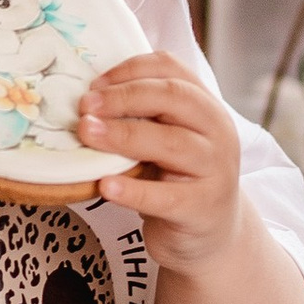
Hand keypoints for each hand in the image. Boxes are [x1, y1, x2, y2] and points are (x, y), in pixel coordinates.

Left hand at [79, 53, 243, 269]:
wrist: (211, 234)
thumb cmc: (179, 179)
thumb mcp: (167, 138)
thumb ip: (142, 116)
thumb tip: (88, 100)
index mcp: (205, 106)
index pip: (172, 69)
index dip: (130, 70)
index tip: (95, 84)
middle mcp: (217, 131)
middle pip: (174, 98)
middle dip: (124, 97)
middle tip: (86, 106)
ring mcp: (215, 170)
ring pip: (172, 143)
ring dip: (124, 135)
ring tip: (88, 134)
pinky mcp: (202, 208)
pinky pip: (166, 197)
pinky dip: (133, 190)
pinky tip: (105, 185)